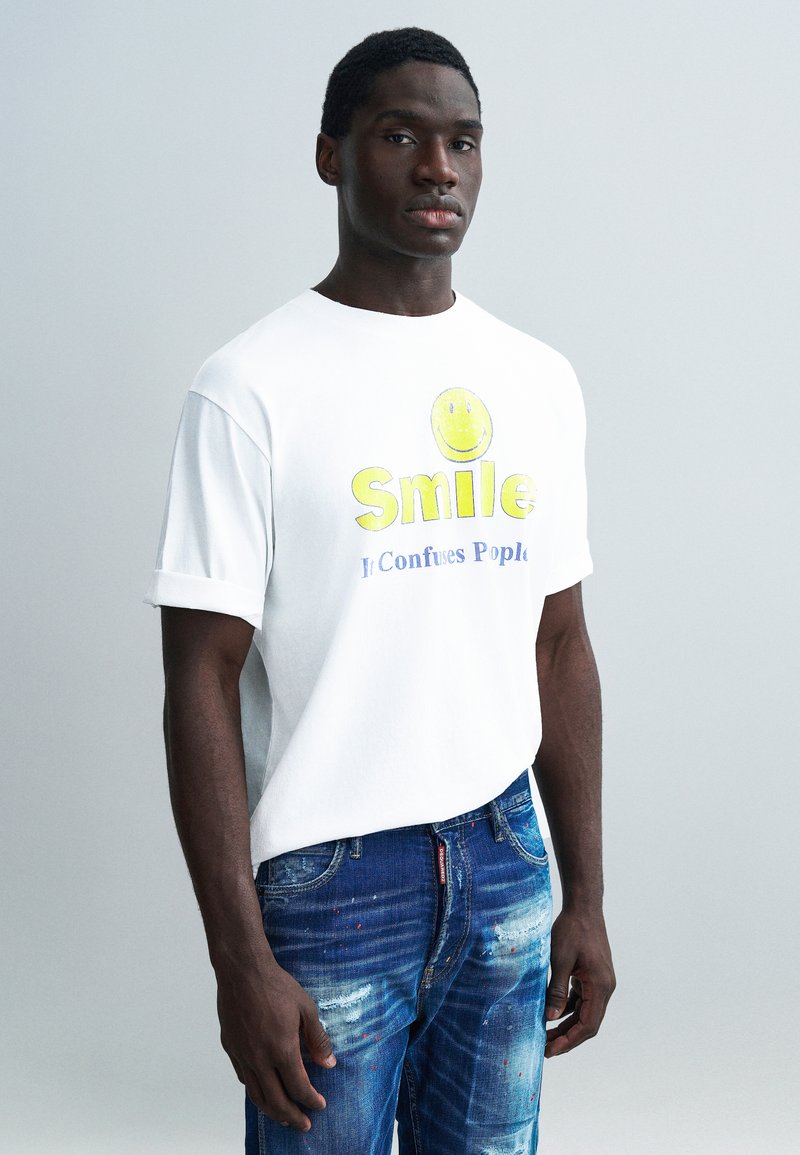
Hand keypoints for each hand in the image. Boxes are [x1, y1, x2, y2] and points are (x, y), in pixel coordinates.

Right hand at [216, 958, 335, 1131]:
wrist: (242, 970)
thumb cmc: (276, 985)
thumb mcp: (306, 1007)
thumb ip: (317, 1038)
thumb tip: (328, 1063)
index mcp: (281, 1049)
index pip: (298, 1087)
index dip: (310, 1100)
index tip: (319, 1105)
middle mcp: (260, 1058)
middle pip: (276, 1100)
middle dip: (292, 1116)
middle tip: (304, 1125)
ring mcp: (243, 1055)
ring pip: (256, 1094)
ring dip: (272, 1110)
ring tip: (284, 1117)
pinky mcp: (230, 1047)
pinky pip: (243, 1078)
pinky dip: (255, 1090)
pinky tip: (263, 1090)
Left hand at [544, 907, 615, 1057]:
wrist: (583, 907)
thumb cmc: (572, 930)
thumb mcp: (560, 960)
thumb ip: (556, 990)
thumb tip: (551, 1017)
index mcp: (600, 986)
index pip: (588, 1025)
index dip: (570, 1040)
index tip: (551, 1050)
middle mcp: (605, 987)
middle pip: (588, 1022)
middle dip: (567, 1037)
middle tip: (545, 1048)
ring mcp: (600, 982)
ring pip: (585, 1013)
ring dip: (567, 1025)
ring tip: (546, 1035)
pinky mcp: (593, 976)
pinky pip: (582, 1000)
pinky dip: (569, 1009)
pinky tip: (552, 1013)